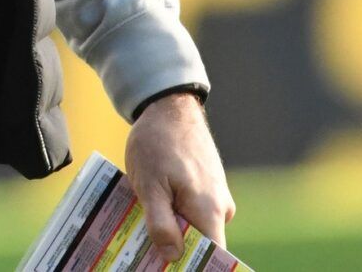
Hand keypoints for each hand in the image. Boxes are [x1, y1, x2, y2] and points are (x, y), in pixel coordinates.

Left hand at [123, 92, 234, 265]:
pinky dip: (175, 213)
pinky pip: (193, 209)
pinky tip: (150, 210)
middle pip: (201, 243)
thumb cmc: (157, 144)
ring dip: (172, 231)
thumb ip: (161, 224)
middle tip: (146, 251)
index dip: (191, 266)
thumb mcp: (149, 186)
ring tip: (141, 230)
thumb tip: (172, 257)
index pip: (211, 255)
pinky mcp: (207, 185)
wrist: (168, 105)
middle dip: (175, 250)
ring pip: (195, 226)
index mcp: (209, 209)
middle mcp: (219, 205)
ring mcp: (215, 194)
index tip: (168, 266)